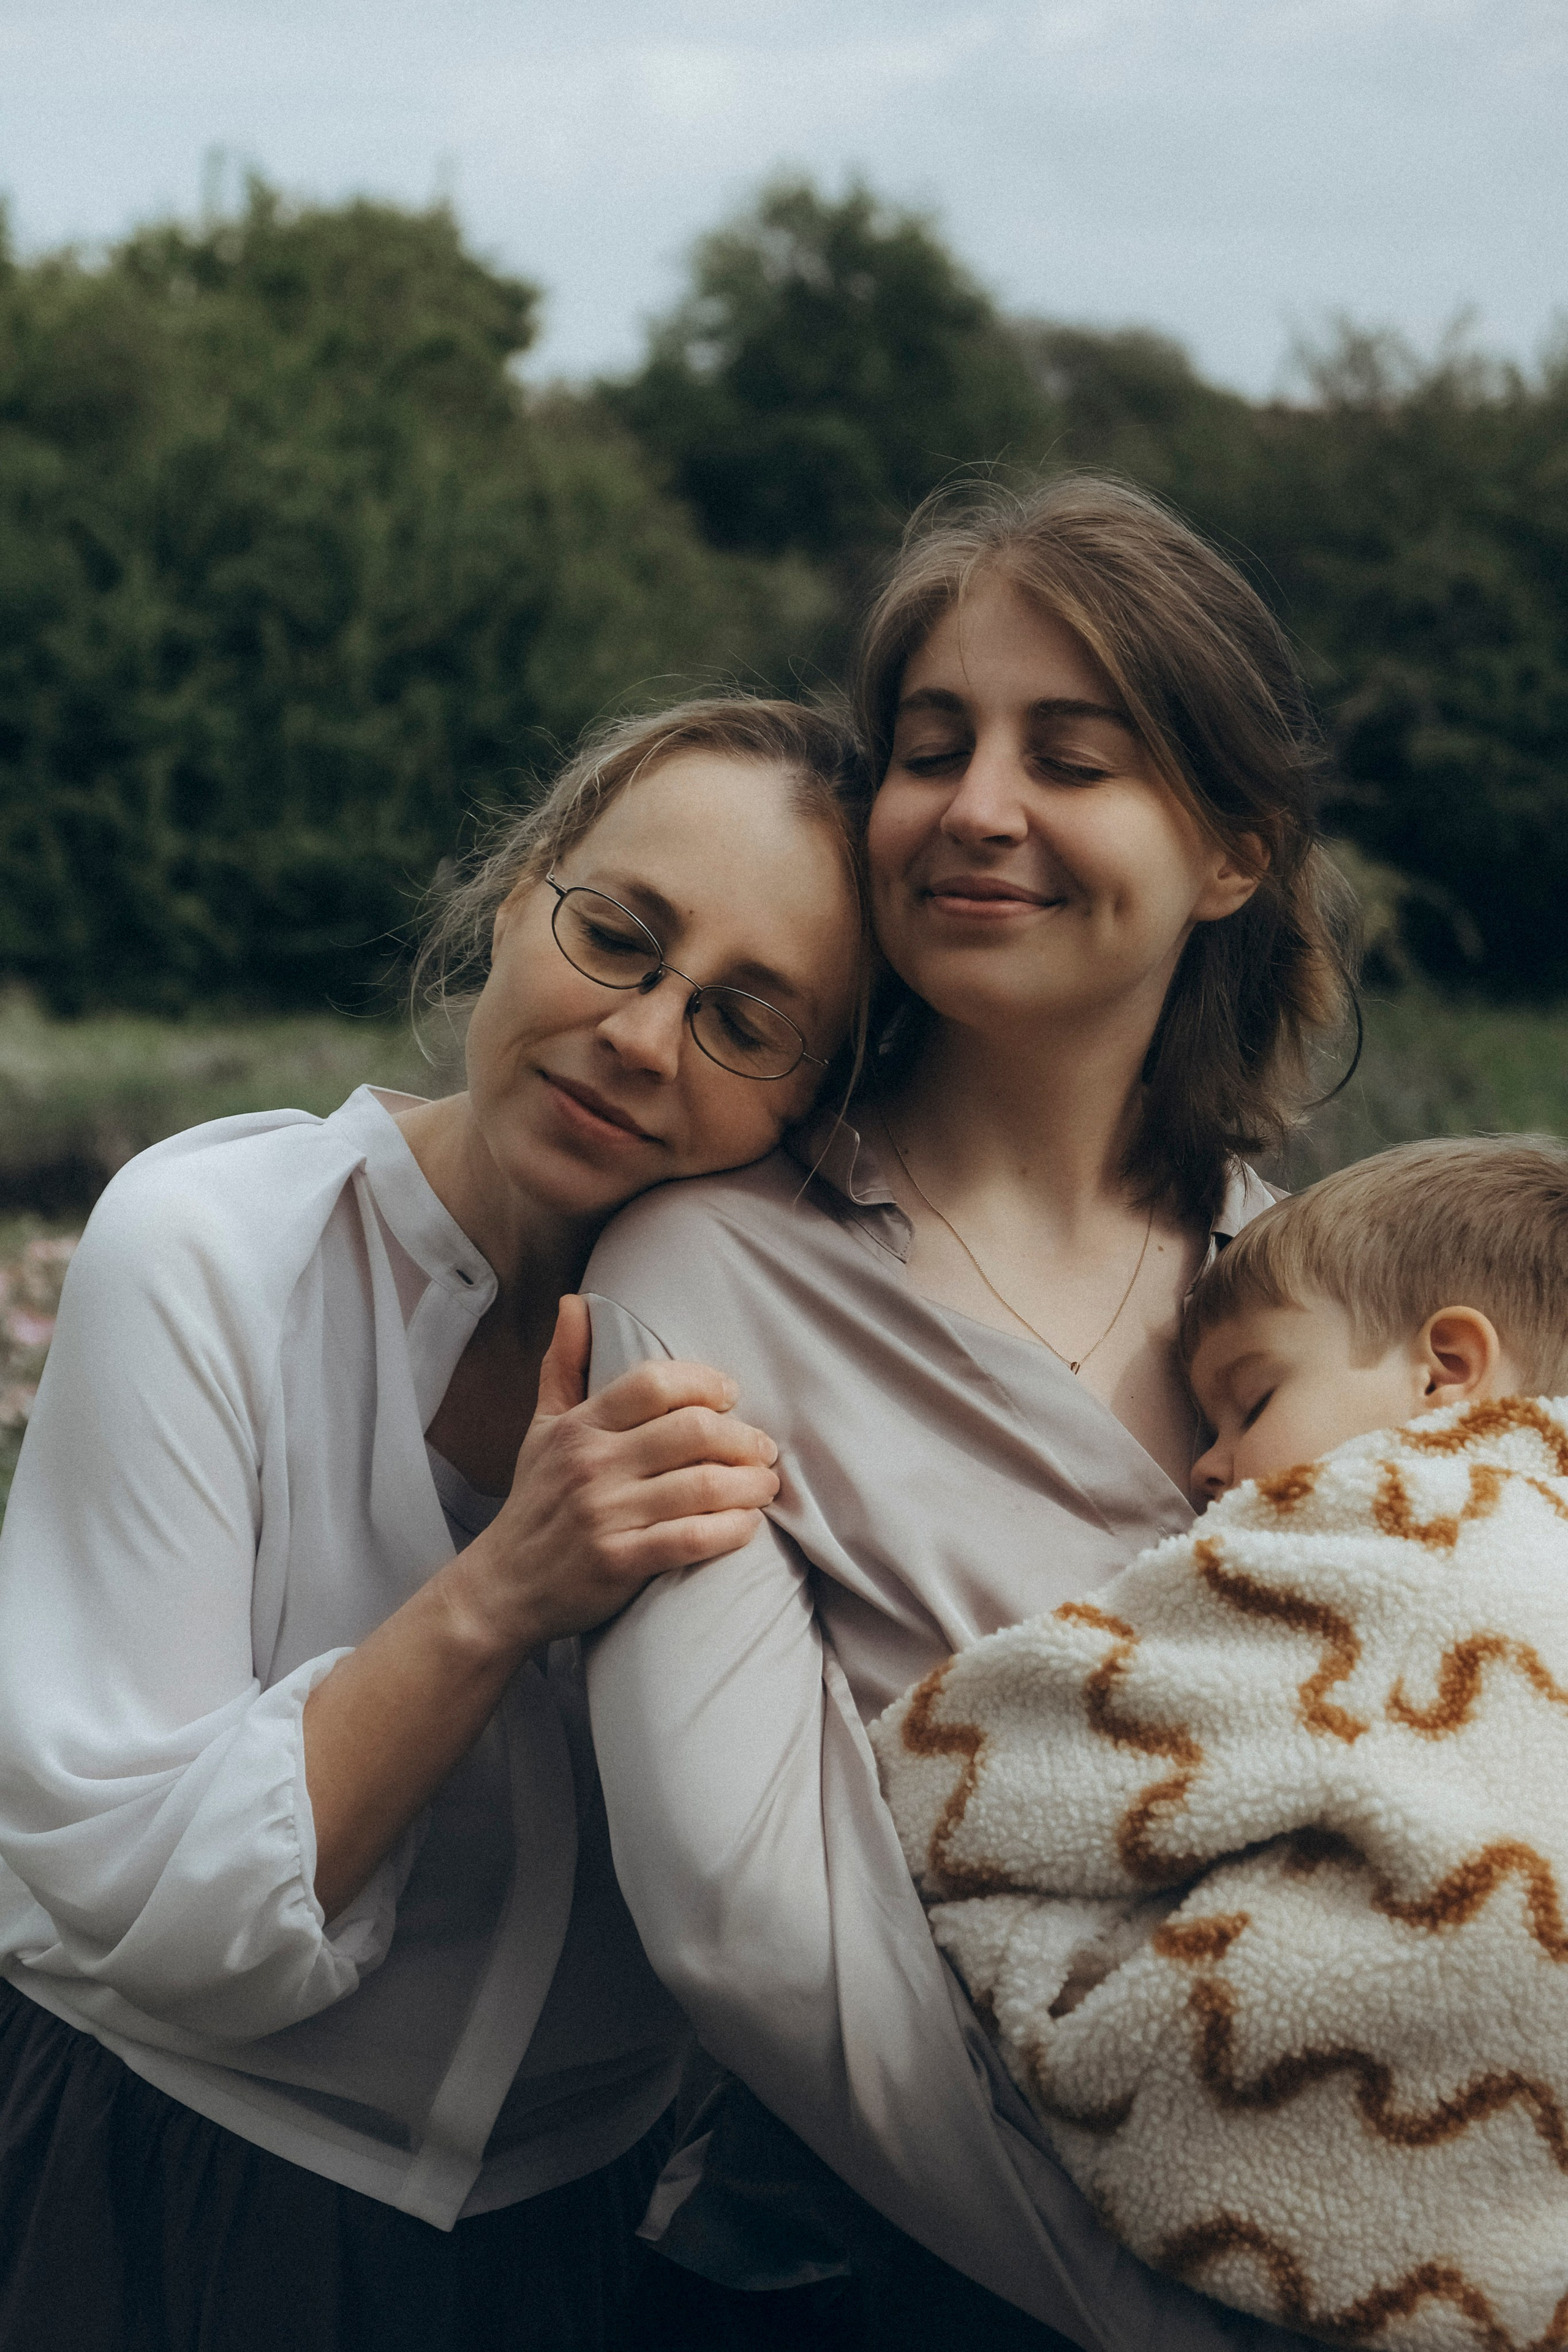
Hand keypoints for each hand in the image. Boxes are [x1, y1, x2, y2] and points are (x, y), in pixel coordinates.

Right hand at [449, 1295, 779, 1654]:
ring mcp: (604, 1515)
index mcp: (579, 1426)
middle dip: (742, 1438)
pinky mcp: (617, 1562)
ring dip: (749, 1484)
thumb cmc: (535, 1501)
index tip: (731, 1395)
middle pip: (691, 1431)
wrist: (502, 1587)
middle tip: (764, 1449)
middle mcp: (591, 1465)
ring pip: (700, 1485)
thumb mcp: (542, 1428)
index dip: (704, 1383)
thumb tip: (575, 1303)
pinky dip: (731, 1530)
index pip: (654, 1384)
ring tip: (766, 1485)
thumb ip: (565, 1365)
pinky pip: (690, 1539)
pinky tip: (747, 1525)